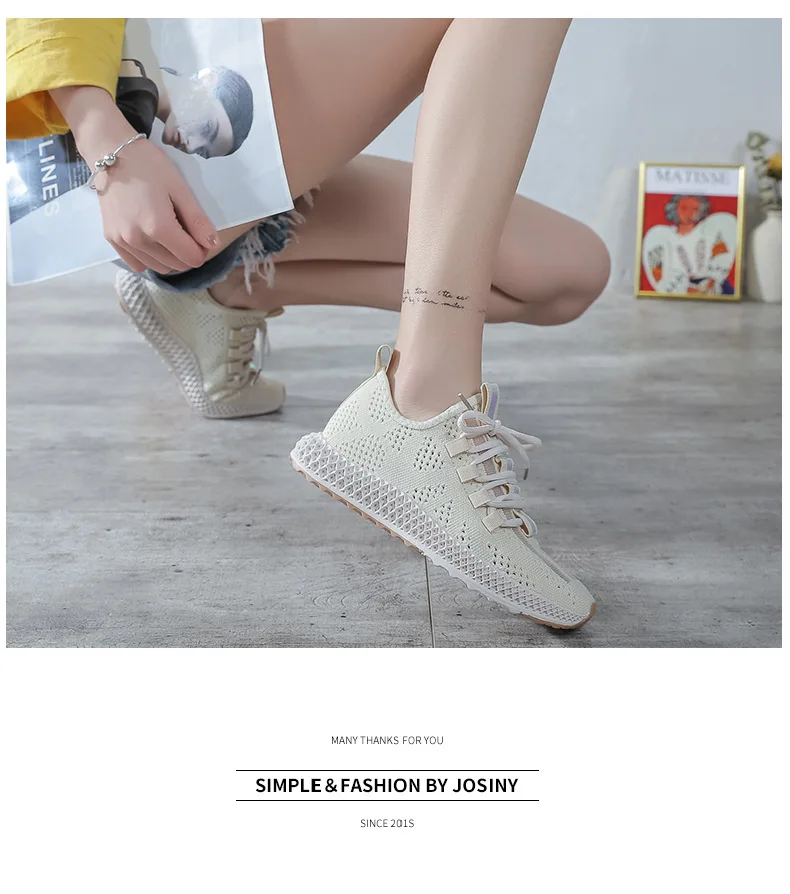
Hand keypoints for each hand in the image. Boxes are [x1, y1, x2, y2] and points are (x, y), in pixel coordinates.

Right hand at [50, 85, 217, 274]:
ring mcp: (123, 242)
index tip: (200, 235)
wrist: (110, 152)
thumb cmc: (149, 165)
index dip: (202, 249)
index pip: (191, 258)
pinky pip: (138, 264)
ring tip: (169, 233)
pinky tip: (152, 240)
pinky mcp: (111, 239)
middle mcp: (139, 240)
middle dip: (187, 253)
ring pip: (158, 267)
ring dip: (170, 258)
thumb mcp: (179, 189)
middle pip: (176, 265)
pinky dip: (150, 258)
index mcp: (158, 227)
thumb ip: (197, 220)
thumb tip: (213, 244)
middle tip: (186, 231)